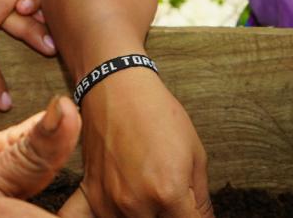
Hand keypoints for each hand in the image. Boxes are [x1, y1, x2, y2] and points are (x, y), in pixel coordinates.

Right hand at [58, 70, 212, 217]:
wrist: (115, 86)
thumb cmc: (156, 113)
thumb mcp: (195, 154)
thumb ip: (201, 199)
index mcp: (168, 193)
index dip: (196, 217)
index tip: (192, 209)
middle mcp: (135, 203)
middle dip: (171, 215)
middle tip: (173, 202)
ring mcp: (108, 200)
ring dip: (145, 216)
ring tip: (149, 197)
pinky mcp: (91, 192)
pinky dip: (102, 217)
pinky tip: (117, 208)